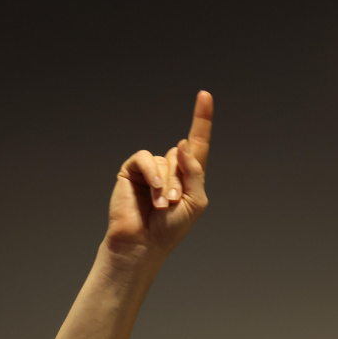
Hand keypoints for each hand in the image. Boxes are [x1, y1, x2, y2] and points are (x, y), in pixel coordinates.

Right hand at [104, 90, 212, 257]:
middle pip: (182, 154)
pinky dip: (151, 173)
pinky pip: (145, 158)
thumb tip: (182, 144)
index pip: (197, 143)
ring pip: (165, 159)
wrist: (143, 243)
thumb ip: (195, 172)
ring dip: (166, 183)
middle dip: (180, 181)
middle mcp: (170, 168)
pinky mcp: (132, 170)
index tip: (205, 95)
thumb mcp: (196, 201)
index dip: (201, 119)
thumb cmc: (170, 228)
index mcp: (188, 175)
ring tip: (161, 205)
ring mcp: (150, 169)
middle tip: (173, 205)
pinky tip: (152, 190)